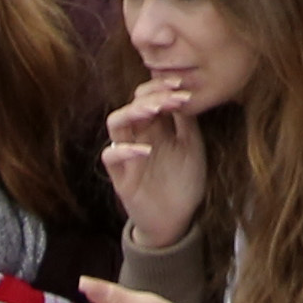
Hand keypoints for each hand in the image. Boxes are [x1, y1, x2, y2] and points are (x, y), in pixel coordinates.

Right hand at [93, 79, 207, 253]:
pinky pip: (111, 156)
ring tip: (154, 110)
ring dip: (133, 112)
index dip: (161, 86)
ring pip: (115, 123)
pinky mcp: (120, 177)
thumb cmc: (184, 180)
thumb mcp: (191, 146)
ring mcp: (127, 154)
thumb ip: (186, 121)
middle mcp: (138, 136)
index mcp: (154, 126)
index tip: (181, 84)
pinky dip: (125, 150)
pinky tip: (145, 150)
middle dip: (151, 95)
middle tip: (173, 94)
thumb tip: (185, 91)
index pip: (148, 96)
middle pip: (132, 104)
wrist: (178, 218)